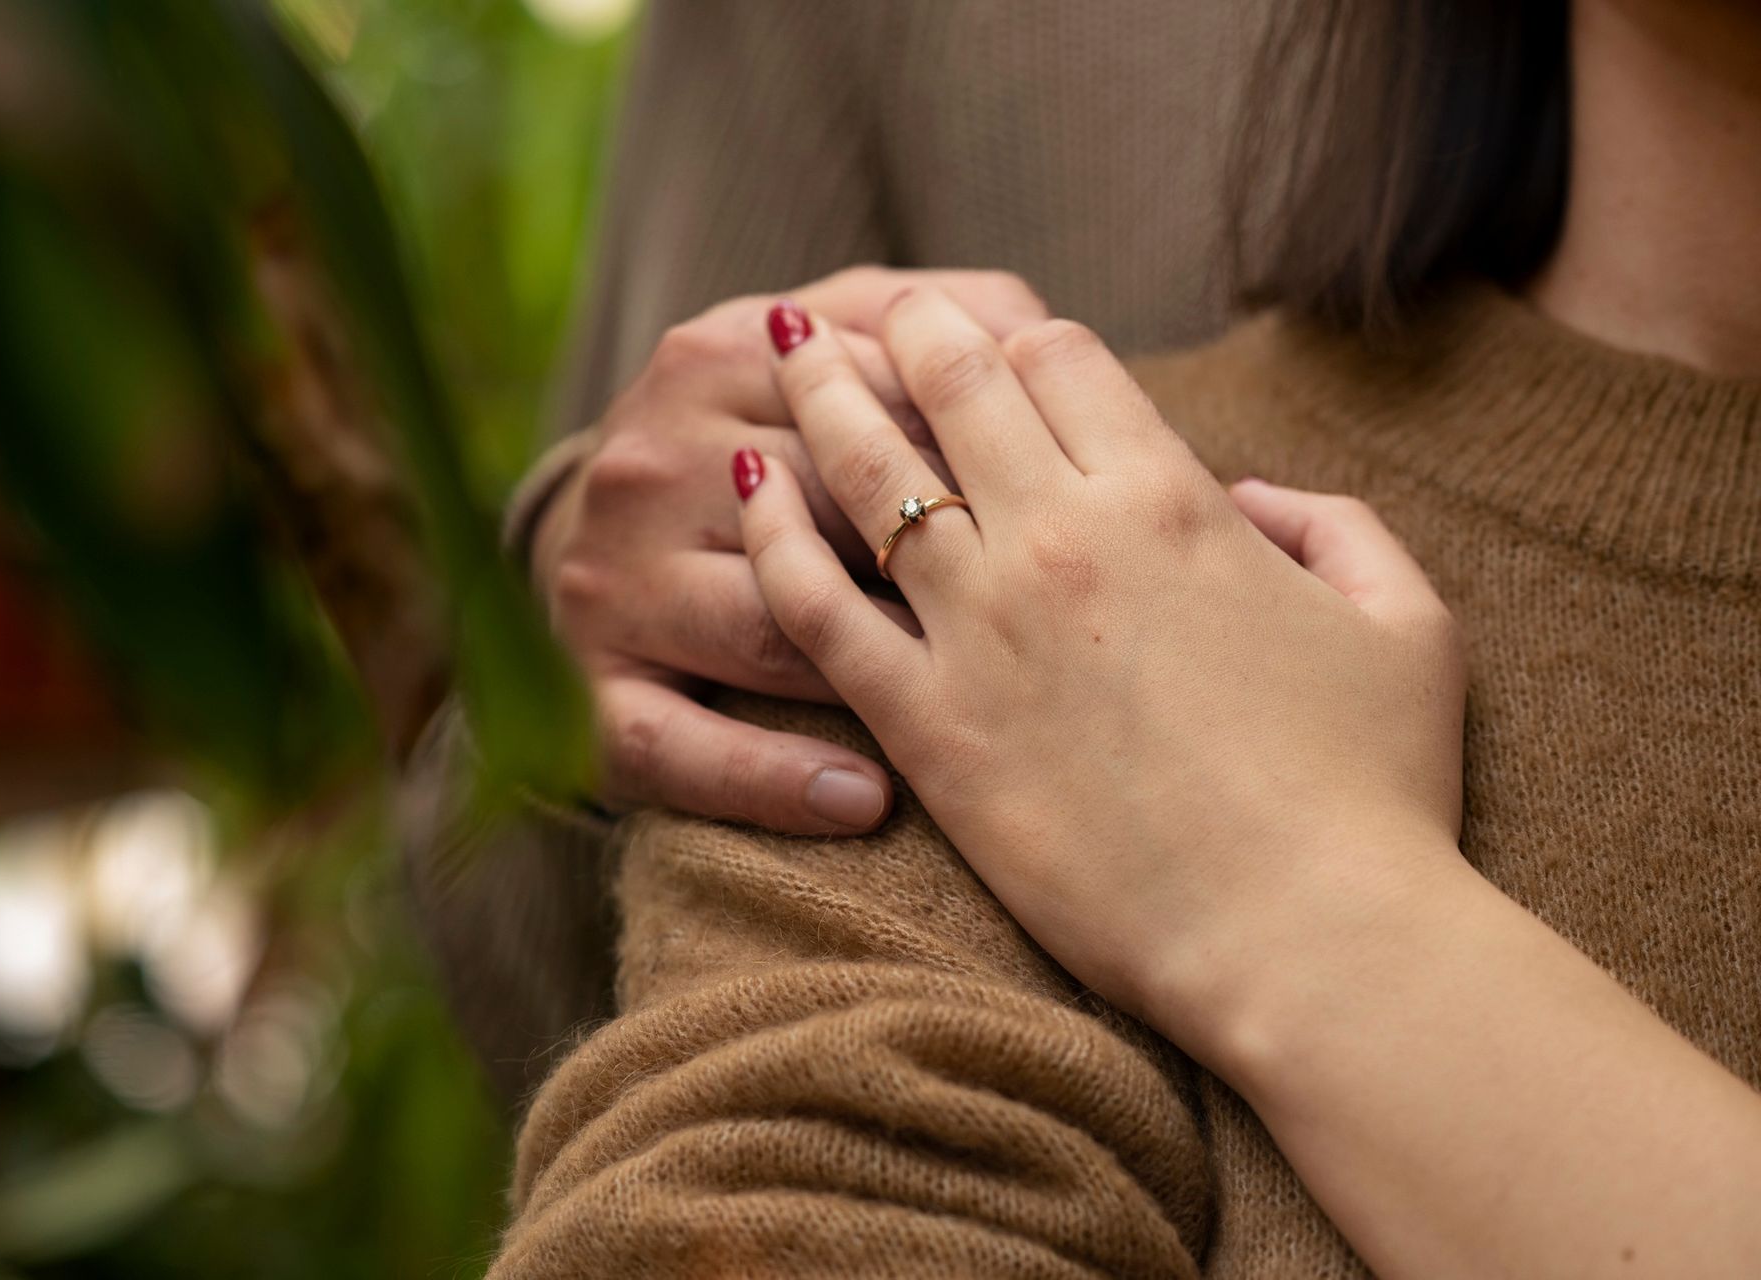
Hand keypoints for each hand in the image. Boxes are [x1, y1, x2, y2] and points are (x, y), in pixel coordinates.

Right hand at [532, 267, 1048, 833]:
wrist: (602, 537)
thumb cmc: (753, 438)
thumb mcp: (812, 354)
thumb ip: (913, 322)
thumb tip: (1032, 329)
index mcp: (711, 356)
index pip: (869, 395)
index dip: (975, 453)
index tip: (1060, 502)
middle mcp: (651, 463)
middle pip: (823, 510)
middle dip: (942, 562)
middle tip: (1048, 612)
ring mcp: (615, 583)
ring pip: (767, 632)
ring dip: (877, 675)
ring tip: (981, 710)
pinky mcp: (601, 691)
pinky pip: (686, 749)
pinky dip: (777, 779)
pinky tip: (866, 799)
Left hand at [736, 290, 1466, 1053]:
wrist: (1305, 940)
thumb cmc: (1373, 792)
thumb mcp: (1405, 623)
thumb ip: (1334, 524)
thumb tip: (1250, 494)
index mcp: (1172, 498)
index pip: (1058, 357)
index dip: (1017, 334)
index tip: (988, 339)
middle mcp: (1060, 539)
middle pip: (950, 386)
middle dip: (902, 330)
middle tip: (856, 313)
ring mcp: (981, 630)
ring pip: (866, 471)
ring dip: (818, 394)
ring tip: (780, 347)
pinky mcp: (927, 726)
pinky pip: (816, 610)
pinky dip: (774, 540)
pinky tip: (747, 495)